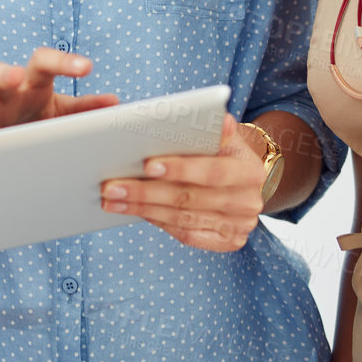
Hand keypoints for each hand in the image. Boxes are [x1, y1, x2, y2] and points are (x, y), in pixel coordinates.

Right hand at [0, 47, 119, 136]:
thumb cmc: (28, 117)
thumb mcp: (57, 111)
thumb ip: (83, 108)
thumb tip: (115, 104)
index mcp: (32, 85)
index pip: (45, 64)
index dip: (64, 63)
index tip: (87, 67)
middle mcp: (6, 93)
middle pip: (2, 74)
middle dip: (7, 73)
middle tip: (16, 76)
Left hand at [99, 113, 266, 251]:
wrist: (242, 177)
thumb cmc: (221, 149)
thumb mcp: (221, 133)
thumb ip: (213, 125)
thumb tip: (219, 120)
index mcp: (250, 171)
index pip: (213, 172)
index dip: (180, 169)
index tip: (146, 165)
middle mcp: (249, 202)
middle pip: (190, 199)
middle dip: (146, 192)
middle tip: (111, 187)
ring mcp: (240, 226)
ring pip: (183, 219)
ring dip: (143, 209)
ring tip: (112, 200)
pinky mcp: (229, 241)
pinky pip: (187, 235)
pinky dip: (159, 223)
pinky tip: (135, 212)